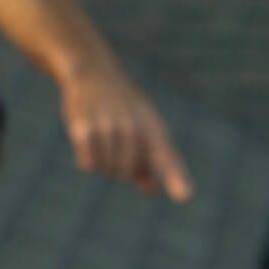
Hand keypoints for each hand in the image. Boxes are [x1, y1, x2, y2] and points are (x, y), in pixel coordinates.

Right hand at [59, 66, 193, 201]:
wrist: (93, 71)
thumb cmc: (124, 105)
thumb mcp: (143, 126)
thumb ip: (150, 158)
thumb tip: (151, 189)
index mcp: (153, 129)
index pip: (166, 157)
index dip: (176, 178)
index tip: (184, 197)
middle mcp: (133, 128)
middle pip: (127, 173)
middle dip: (120, 170)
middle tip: (114, 147)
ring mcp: (109, 127)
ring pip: (107, 170)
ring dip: (102, 164)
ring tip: (100, 139)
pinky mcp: (83, 128)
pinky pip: (88, 163)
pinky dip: (87, 160)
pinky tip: (86, 142)